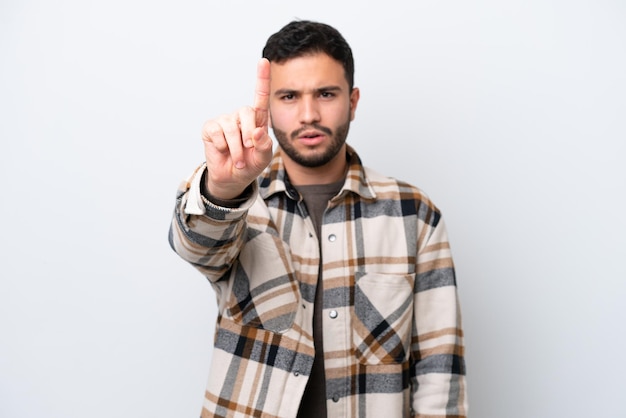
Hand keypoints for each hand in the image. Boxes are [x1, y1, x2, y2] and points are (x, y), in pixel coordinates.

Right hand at [201, 58, 272, 199]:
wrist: (232, 178)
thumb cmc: (249, 165)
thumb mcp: (262, 158)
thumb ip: (265, 146)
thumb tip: (257, 131)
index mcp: (257, 120)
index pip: (260, 97)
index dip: (262, 79)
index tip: (264, 61)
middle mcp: (240, 116)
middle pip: (247, 112)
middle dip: (249, 134)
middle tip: (248, 149)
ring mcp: (224, 121)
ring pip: (232, 128)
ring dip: (236, 148)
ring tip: (238, 159)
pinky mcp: (210, 128)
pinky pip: (217, 133)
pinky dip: (222, 146)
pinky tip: (222, 151)